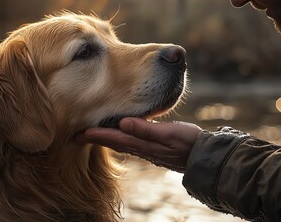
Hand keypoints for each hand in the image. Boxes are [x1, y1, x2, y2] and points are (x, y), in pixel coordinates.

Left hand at [74, 117, 201, 172]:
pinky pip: (130, 140)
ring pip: (121, 141)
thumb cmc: (188, 143)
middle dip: (95, 138)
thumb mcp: (169, 134)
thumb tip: (123, 123)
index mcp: (142, 144)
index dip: (96, 135)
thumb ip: (146, 129)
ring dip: (105, 137)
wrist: (203, 156)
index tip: (78, 133)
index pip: (114, 138)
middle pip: (113, 141)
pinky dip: (119, 136)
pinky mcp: (153, 146)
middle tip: (76, 135)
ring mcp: (147, 148)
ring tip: (92, 132)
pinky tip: (119, 131)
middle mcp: (141, 147)